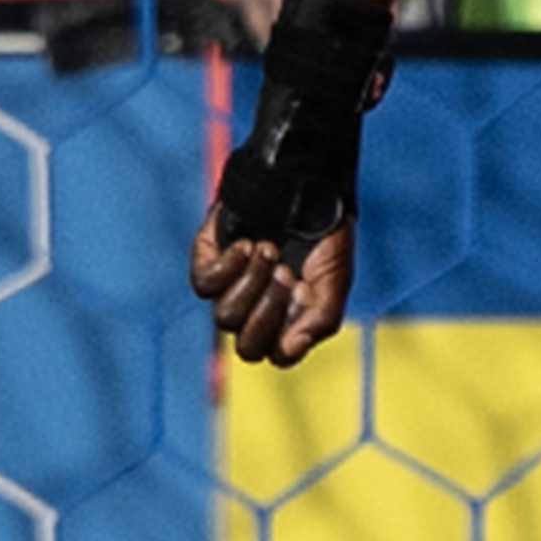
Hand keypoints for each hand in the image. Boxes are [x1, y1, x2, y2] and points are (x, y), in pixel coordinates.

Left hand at [192, 211, 353, 366]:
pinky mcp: (207, 263)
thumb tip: (291, 349)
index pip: (274, 355)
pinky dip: (230, 266)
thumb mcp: (335, 280)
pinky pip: (205, 285)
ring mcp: (228, 289)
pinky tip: (248, 244)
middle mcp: (254, 310)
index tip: (306, 292)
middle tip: (286, 272)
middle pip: (247, 346)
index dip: (287, 332)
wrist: (301, 185)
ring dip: (252, 282)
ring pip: (225, 317)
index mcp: (286, 320)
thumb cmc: (322, 235)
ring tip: (269, 249)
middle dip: (268, 309)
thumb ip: (322, 320)